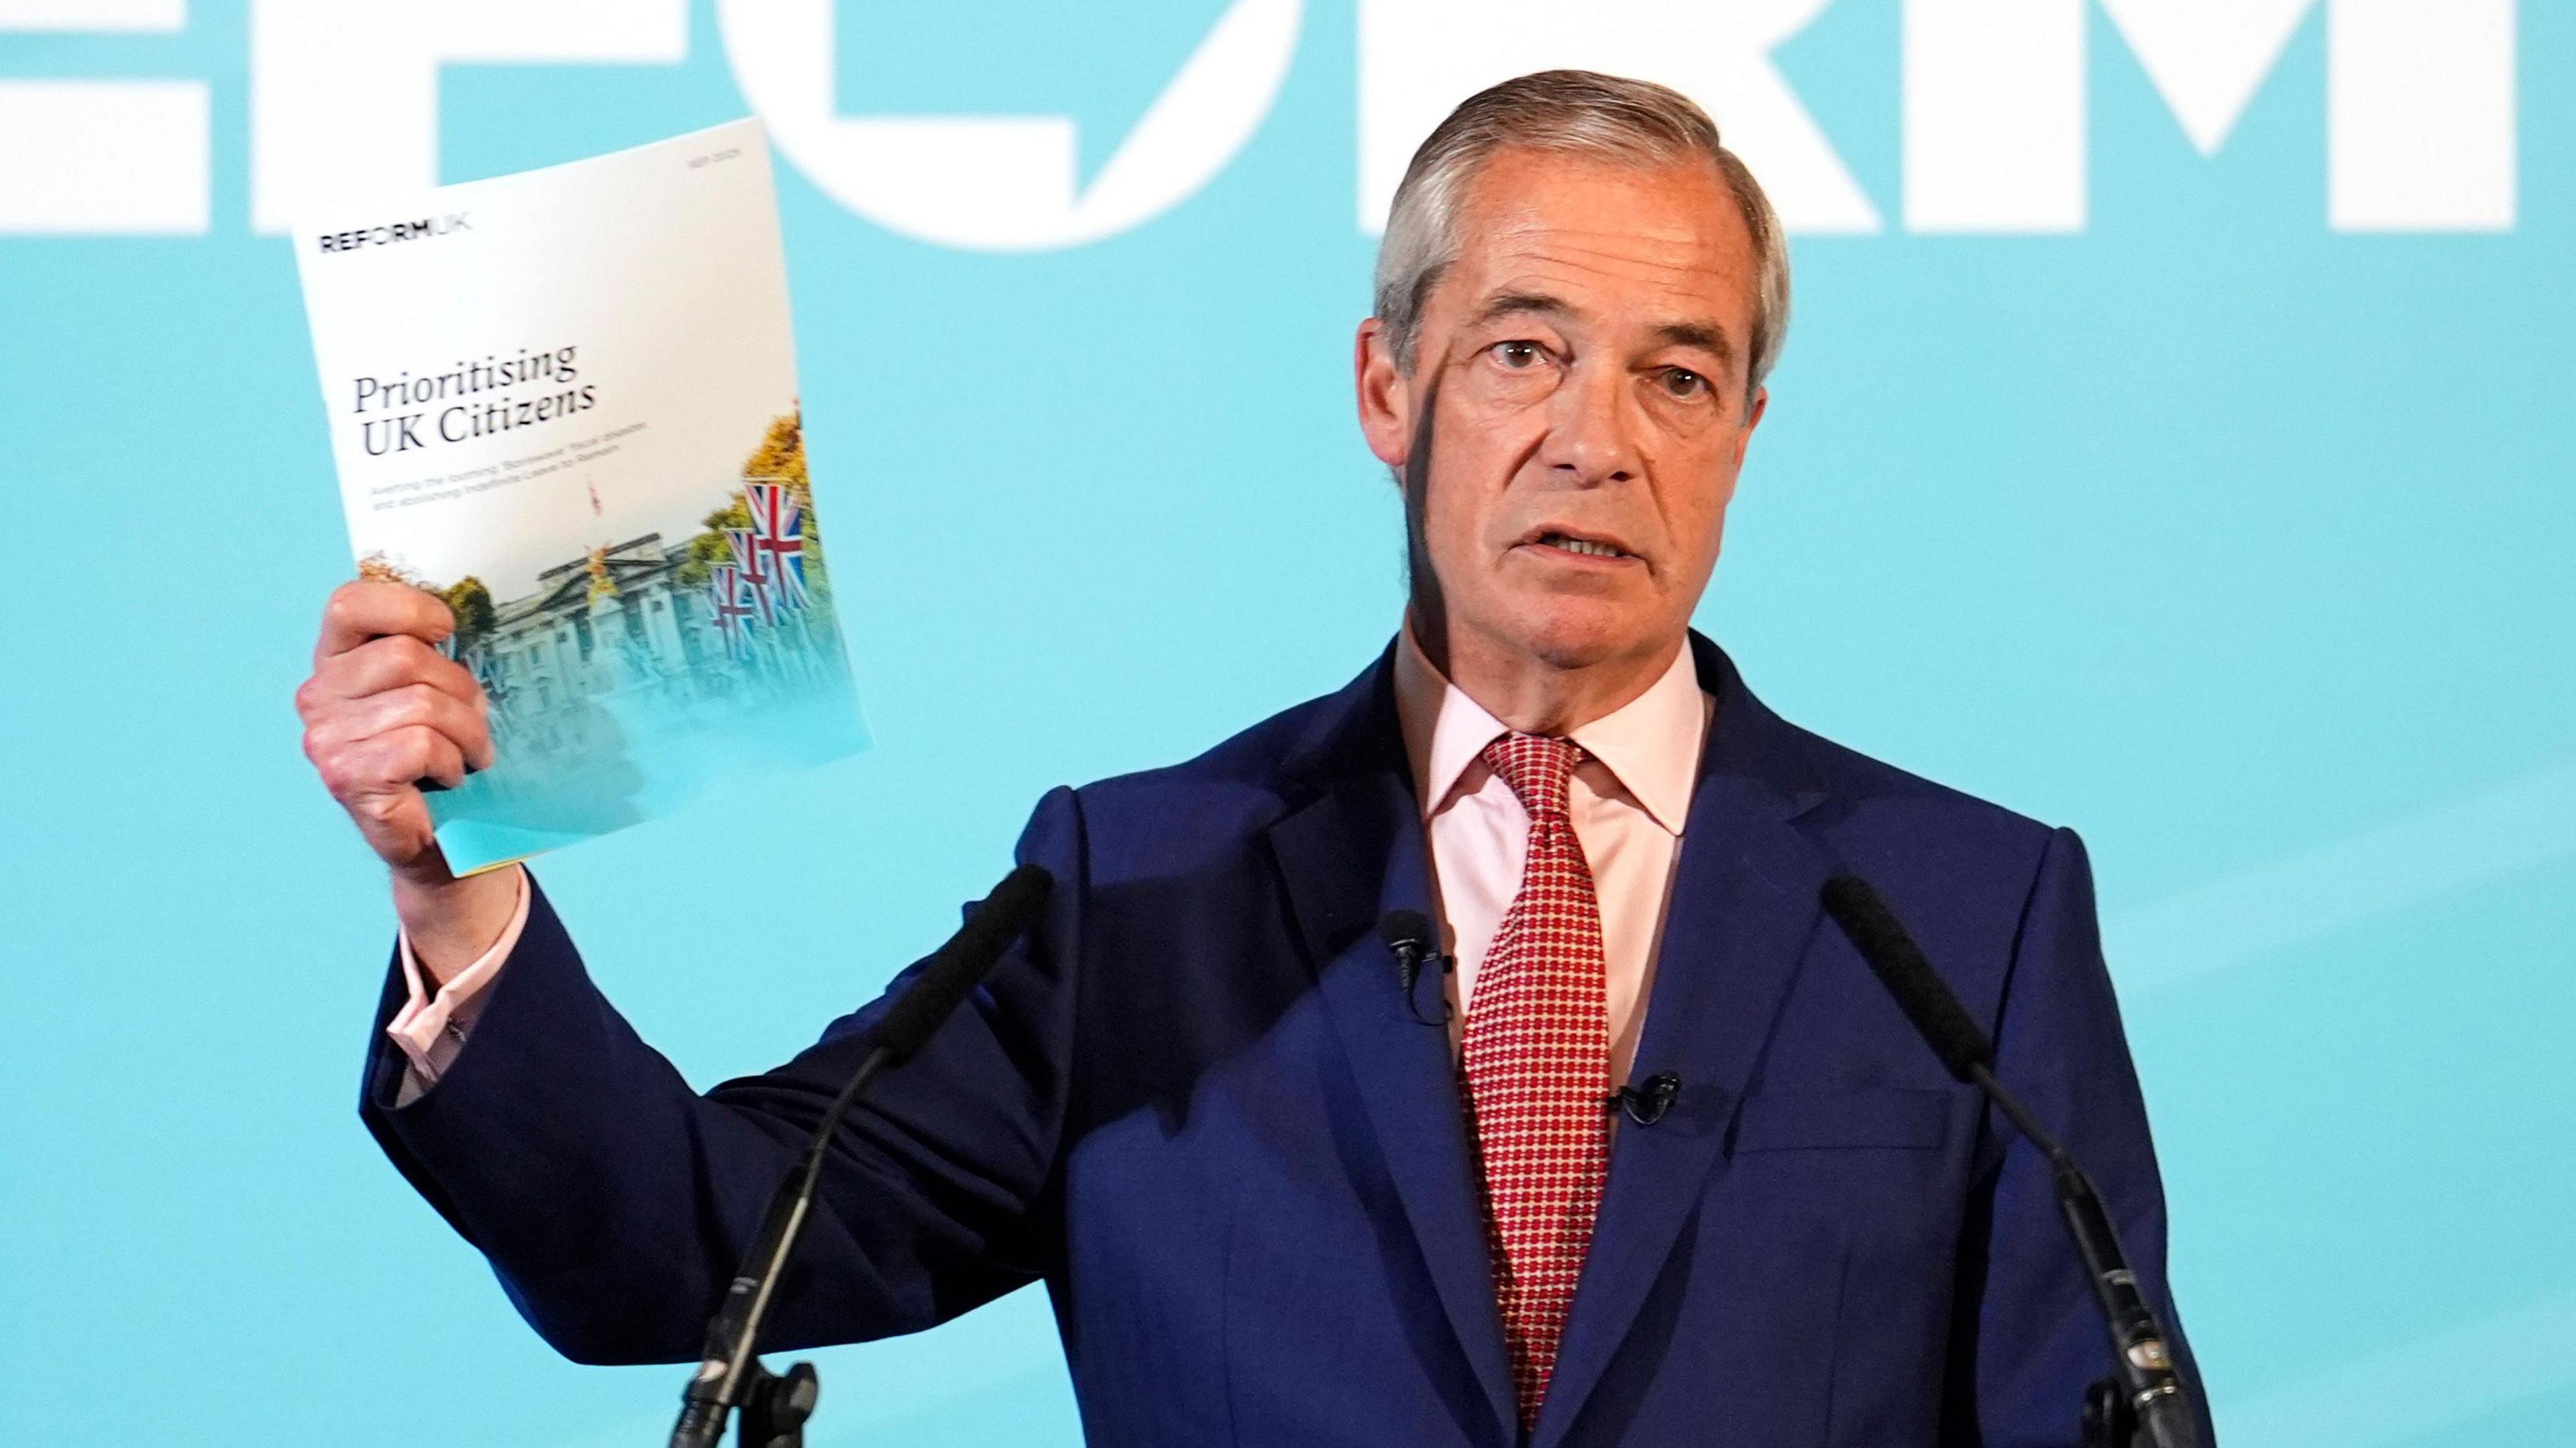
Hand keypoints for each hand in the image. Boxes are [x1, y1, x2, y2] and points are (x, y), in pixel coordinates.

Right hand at [297, 579, 494, 880]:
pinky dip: (452, 762)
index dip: (407, 607)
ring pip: (422, 703)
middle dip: (460, 688)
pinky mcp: (347, 776)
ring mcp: (326, 738)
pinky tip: (447, 776)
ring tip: (466, 754)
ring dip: (466, 732)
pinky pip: (421, 744)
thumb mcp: (435, 689)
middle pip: (406, 656)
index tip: (445, 630)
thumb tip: (462, 618)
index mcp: (335, 662)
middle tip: (471, 721)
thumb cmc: (440, 754)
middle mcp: (317, 696)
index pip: (349, 604)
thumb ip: (430, 651)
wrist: (438, 835)